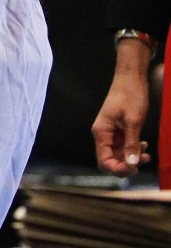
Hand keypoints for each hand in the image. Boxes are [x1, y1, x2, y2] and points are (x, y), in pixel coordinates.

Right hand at [92, 40, 151, 174]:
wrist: (131, 78)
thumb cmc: (130, 95)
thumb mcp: (133, 121)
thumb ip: (131, 143)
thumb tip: (132, 164)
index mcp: (101, 132)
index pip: (104, 161)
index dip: (118, 169)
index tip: (134, 168)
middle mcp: (103, 134)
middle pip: (110, 160)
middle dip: (126, 165)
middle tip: (142, 162)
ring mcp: (111, 132)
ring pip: (119, 154)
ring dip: (132, 158)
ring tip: (146, 155)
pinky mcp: (119, 129)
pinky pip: (124, 146)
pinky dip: (134, 149)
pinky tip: (144, 146)